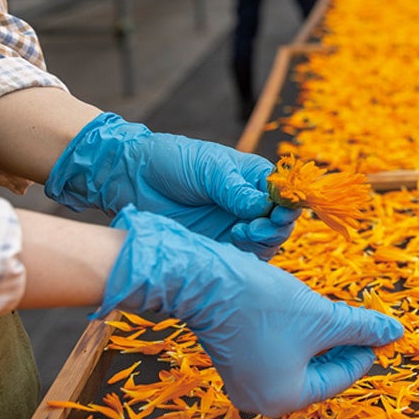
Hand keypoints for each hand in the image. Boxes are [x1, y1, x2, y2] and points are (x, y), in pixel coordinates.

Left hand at [45, 113, 296, 256]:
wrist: (131, 178)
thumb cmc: (170, 162)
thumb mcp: (206, 167)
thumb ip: (235, 188)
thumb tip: (264, 206)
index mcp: (252, 177)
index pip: (283, 193)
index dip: (287, 203)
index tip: (277, 210)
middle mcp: (248, 203)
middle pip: (279, 222)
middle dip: (275, 226)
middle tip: (255, 226)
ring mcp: (234, 225)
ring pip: (265, 242)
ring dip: (262, 241)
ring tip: (242, 233)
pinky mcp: (217, 245)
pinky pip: (241, 257)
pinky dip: (244, 255)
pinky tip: (232, 244)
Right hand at [94, 208, 403, 415]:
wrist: (202, 280)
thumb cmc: (263, 303)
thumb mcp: (323, 316)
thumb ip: (363, 328)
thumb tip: (397, 333)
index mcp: (285, 400)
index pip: (338, 378)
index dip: (364, 350)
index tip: (382, 330)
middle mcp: (261, 401)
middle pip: (317, 373)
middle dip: (341, 345)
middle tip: (364, 320)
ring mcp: (243, 383)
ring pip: (297, 362)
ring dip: (319, 339)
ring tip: (337, 313)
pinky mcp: (232, 362)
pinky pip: (276, 354)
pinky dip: (295, 337)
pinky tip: (307, 313)